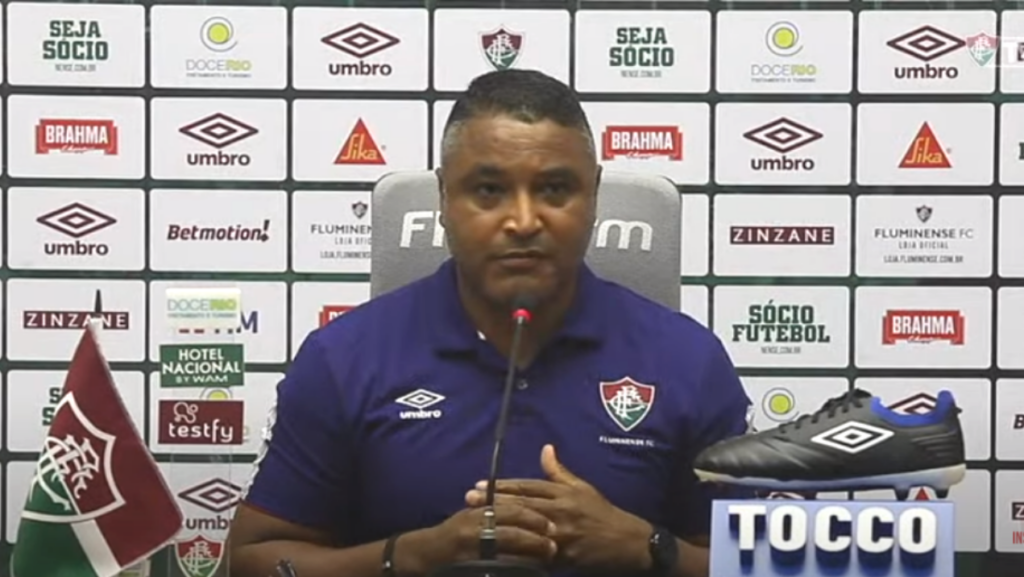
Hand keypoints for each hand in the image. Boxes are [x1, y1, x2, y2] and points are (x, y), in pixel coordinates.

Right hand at [419, 501, 557, 568]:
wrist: (427, 553)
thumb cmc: (456, 533)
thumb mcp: (474, 514)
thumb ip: (497, 508)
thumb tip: (528, 502)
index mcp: (479, 509)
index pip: (512, 508)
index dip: (534, 516)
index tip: (553, 524)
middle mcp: (475, 525)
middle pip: (512, 528)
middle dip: (536, 535)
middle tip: (555, 542)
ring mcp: (471, 546)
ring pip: (506, 549)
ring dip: (529, 554)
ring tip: (546, 558)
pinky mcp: (469, 565)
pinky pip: (498, 566)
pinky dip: (515, 568)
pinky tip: (529, 571)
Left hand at [466, 445, 653, 571]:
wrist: (626, 541)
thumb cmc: (601, 513)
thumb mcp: (582, 488)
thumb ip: (559, 472)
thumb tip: (545, 449)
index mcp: (563, 493)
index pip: (527, 487)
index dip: (502, 485)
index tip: (480, 484)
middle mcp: (560, 510)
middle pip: (522, 504)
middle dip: (494, 501)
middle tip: (469, 499)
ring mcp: (561, 533)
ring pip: (526, 527)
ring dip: (501, 524)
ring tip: (478, 523)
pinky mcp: (564, 555)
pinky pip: (537, 553)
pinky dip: (519, 551)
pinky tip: (500, 551)